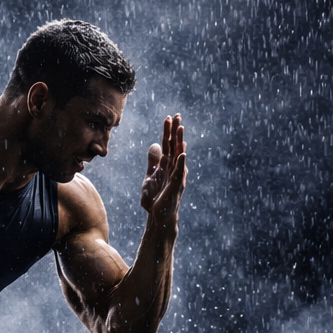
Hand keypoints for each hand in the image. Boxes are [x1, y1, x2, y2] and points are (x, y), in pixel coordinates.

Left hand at [139, 114, 186, 228]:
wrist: (158, 216)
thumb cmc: (156, 198)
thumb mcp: (151, 176)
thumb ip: (153, 161)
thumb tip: (154, 145)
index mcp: (167, 165)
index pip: (168, 145)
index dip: (168, 132)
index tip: (169, 118)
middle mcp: (174, 169)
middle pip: (174, 146)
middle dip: (175, 131)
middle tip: (177, 116)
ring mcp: (176, 177)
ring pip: (178, 156)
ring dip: (179, 142)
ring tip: (180, 128)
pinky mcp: (175, 186)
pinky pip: (179, 173)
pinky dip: (180, 163)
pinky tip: (182, 153)